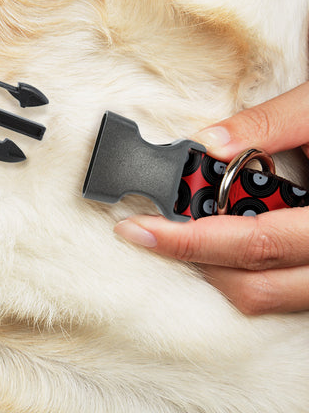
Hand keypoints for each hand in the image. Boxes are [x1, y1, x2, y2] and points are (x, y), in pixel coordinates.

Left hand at [115, 81, 308, 314]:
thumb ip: (270, 124)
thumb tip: (210, 143)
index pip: (253, 242)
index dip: (189, 240)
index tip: (139, 229)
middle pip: (254, 285)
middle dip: (193, 258)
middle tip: (152, 230)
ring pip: (267, 297)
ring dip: (216, 268)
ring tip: (186, 232)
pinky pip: (282, 292)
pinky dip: (244, 270)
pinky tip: (225, 239)